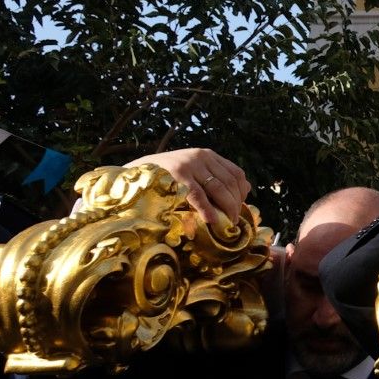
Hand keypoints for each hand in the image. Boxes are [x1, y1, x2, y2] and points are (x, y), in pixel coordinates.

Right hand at [124, 147, 248, 226]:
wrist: (133, 172)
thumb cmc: (166, 177)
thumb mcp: (192, 171)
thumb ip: (213, 178)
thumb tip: (245, 191)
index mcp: (208, 155)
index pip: (236, 173)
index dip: (242, 192)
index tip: (240, 208)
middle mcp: (201, 156)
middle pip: (229, 183)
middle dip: (235, 204)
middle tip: (234, 221)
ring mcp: (189, 164)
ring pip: (218, 189)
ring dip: (226, 209)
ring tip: (227, 223)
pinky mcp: (177, 175)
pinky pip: (198, 195)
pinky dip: (207, 209)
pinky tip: (212, 221)